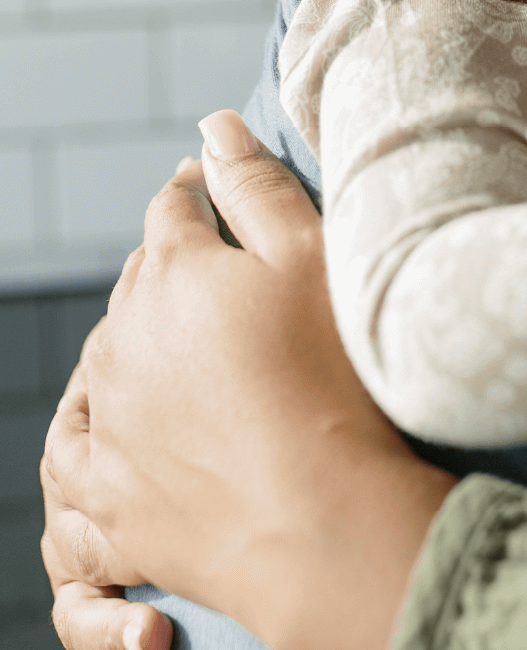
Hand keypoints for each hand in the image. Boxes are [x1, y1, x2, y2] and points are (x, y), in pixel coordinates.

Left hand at [42, 120, 454, 649]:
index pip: (173, 210)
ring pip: (94, 375)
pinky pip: (68, 482)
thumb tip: (211, 126)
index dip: (194, 193)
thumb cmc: (335, 380)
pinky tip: (94, 450)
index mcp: (172, 275)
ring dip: (119, 357)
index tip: (211, 190)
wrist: (322, 522)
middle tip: (208, 276)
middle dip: (162, 273)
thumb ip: (257, 185)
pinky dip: (76, 461)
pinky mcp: (108, 510)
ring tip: (159, 355)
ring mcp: (109, 431)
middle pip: (132, 289)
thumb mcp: (312, 257)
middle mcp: (123, 347)